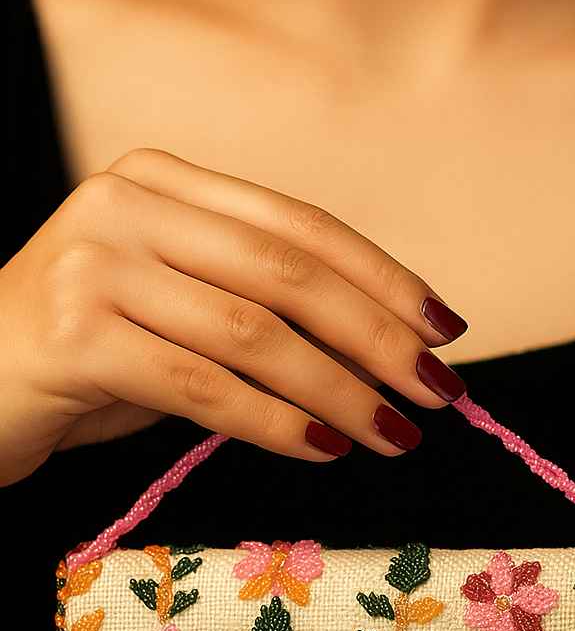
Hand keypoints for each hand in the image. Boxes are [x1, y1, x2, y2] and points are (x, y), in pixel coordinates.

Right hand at [0, 147, 468, 484]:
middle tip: (438, 392)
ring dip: (340, 391)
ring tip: (394, 435)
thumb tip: (381, 349)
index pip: (297, 225)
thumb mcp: (175, 309)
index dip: (382, 277)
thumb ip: (254, 305)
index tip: (445, 331)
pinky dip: (275, 423)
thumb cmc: (87, 358)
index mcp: (162, 181)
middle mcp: (125, 205)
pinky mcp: (74, 335)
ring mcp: (94, 264)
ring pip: (253, 332)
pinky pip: (203, 386)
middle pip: (286, 272)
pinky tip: (323, 449)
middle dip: (377, 337)